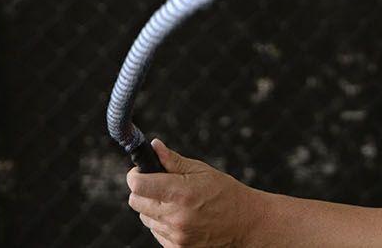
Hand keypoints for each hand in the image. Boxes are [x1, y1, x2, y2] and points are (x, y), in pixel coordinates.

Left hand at [125, 139, 266, 246]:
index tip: (141, 172)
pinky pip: (156, 232)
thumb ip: (173, 161)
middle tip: (161, 186)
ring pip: (145, 218)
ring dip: (154, 208)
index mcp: (182, 193)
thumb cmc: (226, 193)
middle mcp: (176, 217)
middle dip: (144, 191)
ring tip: (177, 204)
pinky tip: (182, 218)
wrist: (246, 223)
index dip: (136, 176)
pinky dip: (163, 224)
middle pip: (135, 201)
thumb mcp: (202, 171)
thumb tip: (153, 146)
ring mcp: (176, 235)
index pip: (138, 185)